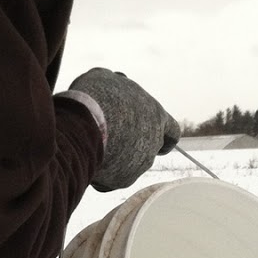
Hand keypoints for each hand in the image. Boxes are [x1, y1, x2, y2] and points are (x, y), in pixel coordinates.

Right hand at [66, 67, 177, 190]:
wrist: (85, 124)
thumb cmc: (97, 96)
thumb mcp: (105, 78)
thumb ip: (116, 82)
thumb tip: (115, 80)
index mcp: (156, 116)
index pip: (172, 131)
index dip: (165, 135)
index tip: (160, 141)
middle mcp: (153, 142)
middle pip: (148, 150)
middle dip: (133, 148)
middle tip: (112, 143)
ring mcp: (140, 163)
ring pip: (129, 166)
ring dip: (115, 160)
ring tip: (90, 147)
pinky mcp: (122, 179)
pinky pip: (110, 179)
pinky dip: (100, 173)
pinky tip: (85, 160)